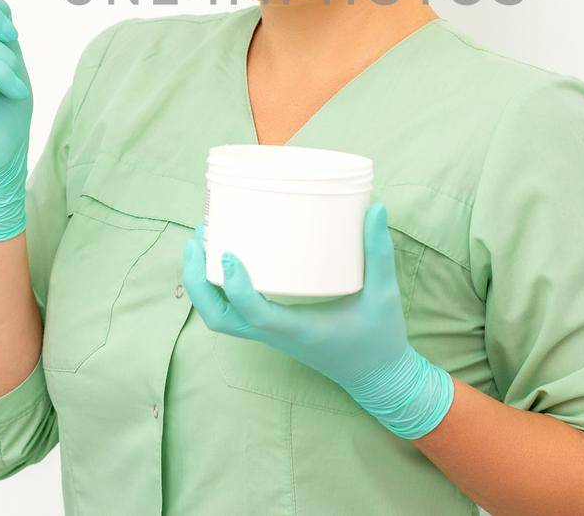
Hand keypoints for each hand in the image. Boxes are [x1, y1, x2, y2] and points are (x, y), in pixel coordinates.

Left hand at [182, 201, 454, 438]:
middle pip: (218, 317)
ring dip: (201, 283)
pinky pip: (232, 312)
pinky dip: (217, 287)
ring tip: (200, 242)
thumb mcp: (385, 294)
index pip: (254, 314)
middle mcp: (276, 334)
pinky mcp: (272, 329)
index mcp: (298, 330)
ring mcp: (270, 334)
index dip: (236, 287)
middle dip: (198, 280)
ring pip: (219, 317)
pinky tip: (221, 258)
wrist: (377, 377)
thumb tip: (377, 206)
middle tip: (198, 237)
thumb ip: (380, 252)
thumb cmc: (380, 338)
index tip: (228, 254)